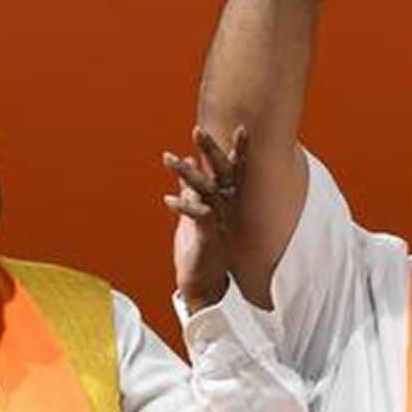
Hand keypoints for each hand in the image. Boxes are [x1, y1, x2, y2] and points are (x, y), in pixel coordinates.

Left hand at [165, 126, 248, 314]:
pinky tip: (168, 200)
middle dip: (211, 151)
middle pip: (223, 174)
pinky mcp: (209, 235)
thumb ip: (191, 186)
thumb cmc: (200, 246)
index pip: (232, 170)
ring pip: (206, 190)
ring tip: (168, 158)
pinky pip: (199, 215)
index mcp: (225, 200)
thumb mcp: (195, 211)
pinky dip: (185, 206)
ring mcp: (219, 220)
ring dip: (187, 173)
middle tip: (197, 130)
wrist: (202, 283)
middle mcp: (226, 207)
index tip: (243, 128)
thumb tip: (186, 160)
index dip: (238, 150)